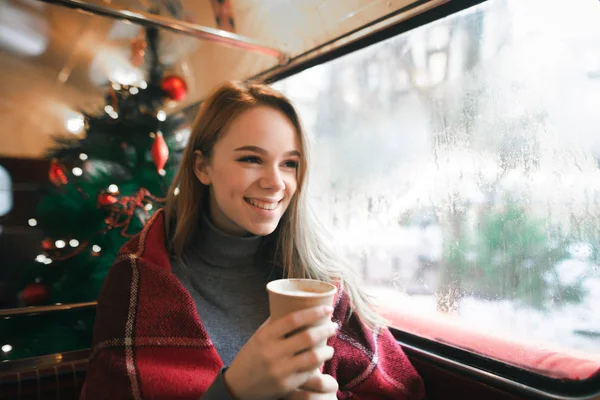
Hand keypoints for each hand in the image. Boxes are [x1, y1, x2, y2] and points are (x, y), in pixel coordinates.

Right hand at [223, 305, 337, 399]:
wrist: (238, 386)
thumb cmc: (251, 356)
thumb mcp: (259, 337)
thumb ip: (276, 324)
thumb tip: (297, 306)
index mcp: (266, 336)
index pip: (294, 319)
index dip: (314, 312)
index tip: (327, 308)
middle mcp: (273, 352)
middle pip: (307, 337)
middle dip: (326, 330)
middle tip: (334, 325)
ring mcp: (280, 370)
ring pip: (313, 357)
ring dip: (327, 351)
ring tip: (330, 347)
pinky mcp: (287, 385)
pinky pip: (309, 373)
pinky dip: (318, 365)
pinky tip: (321, 360)